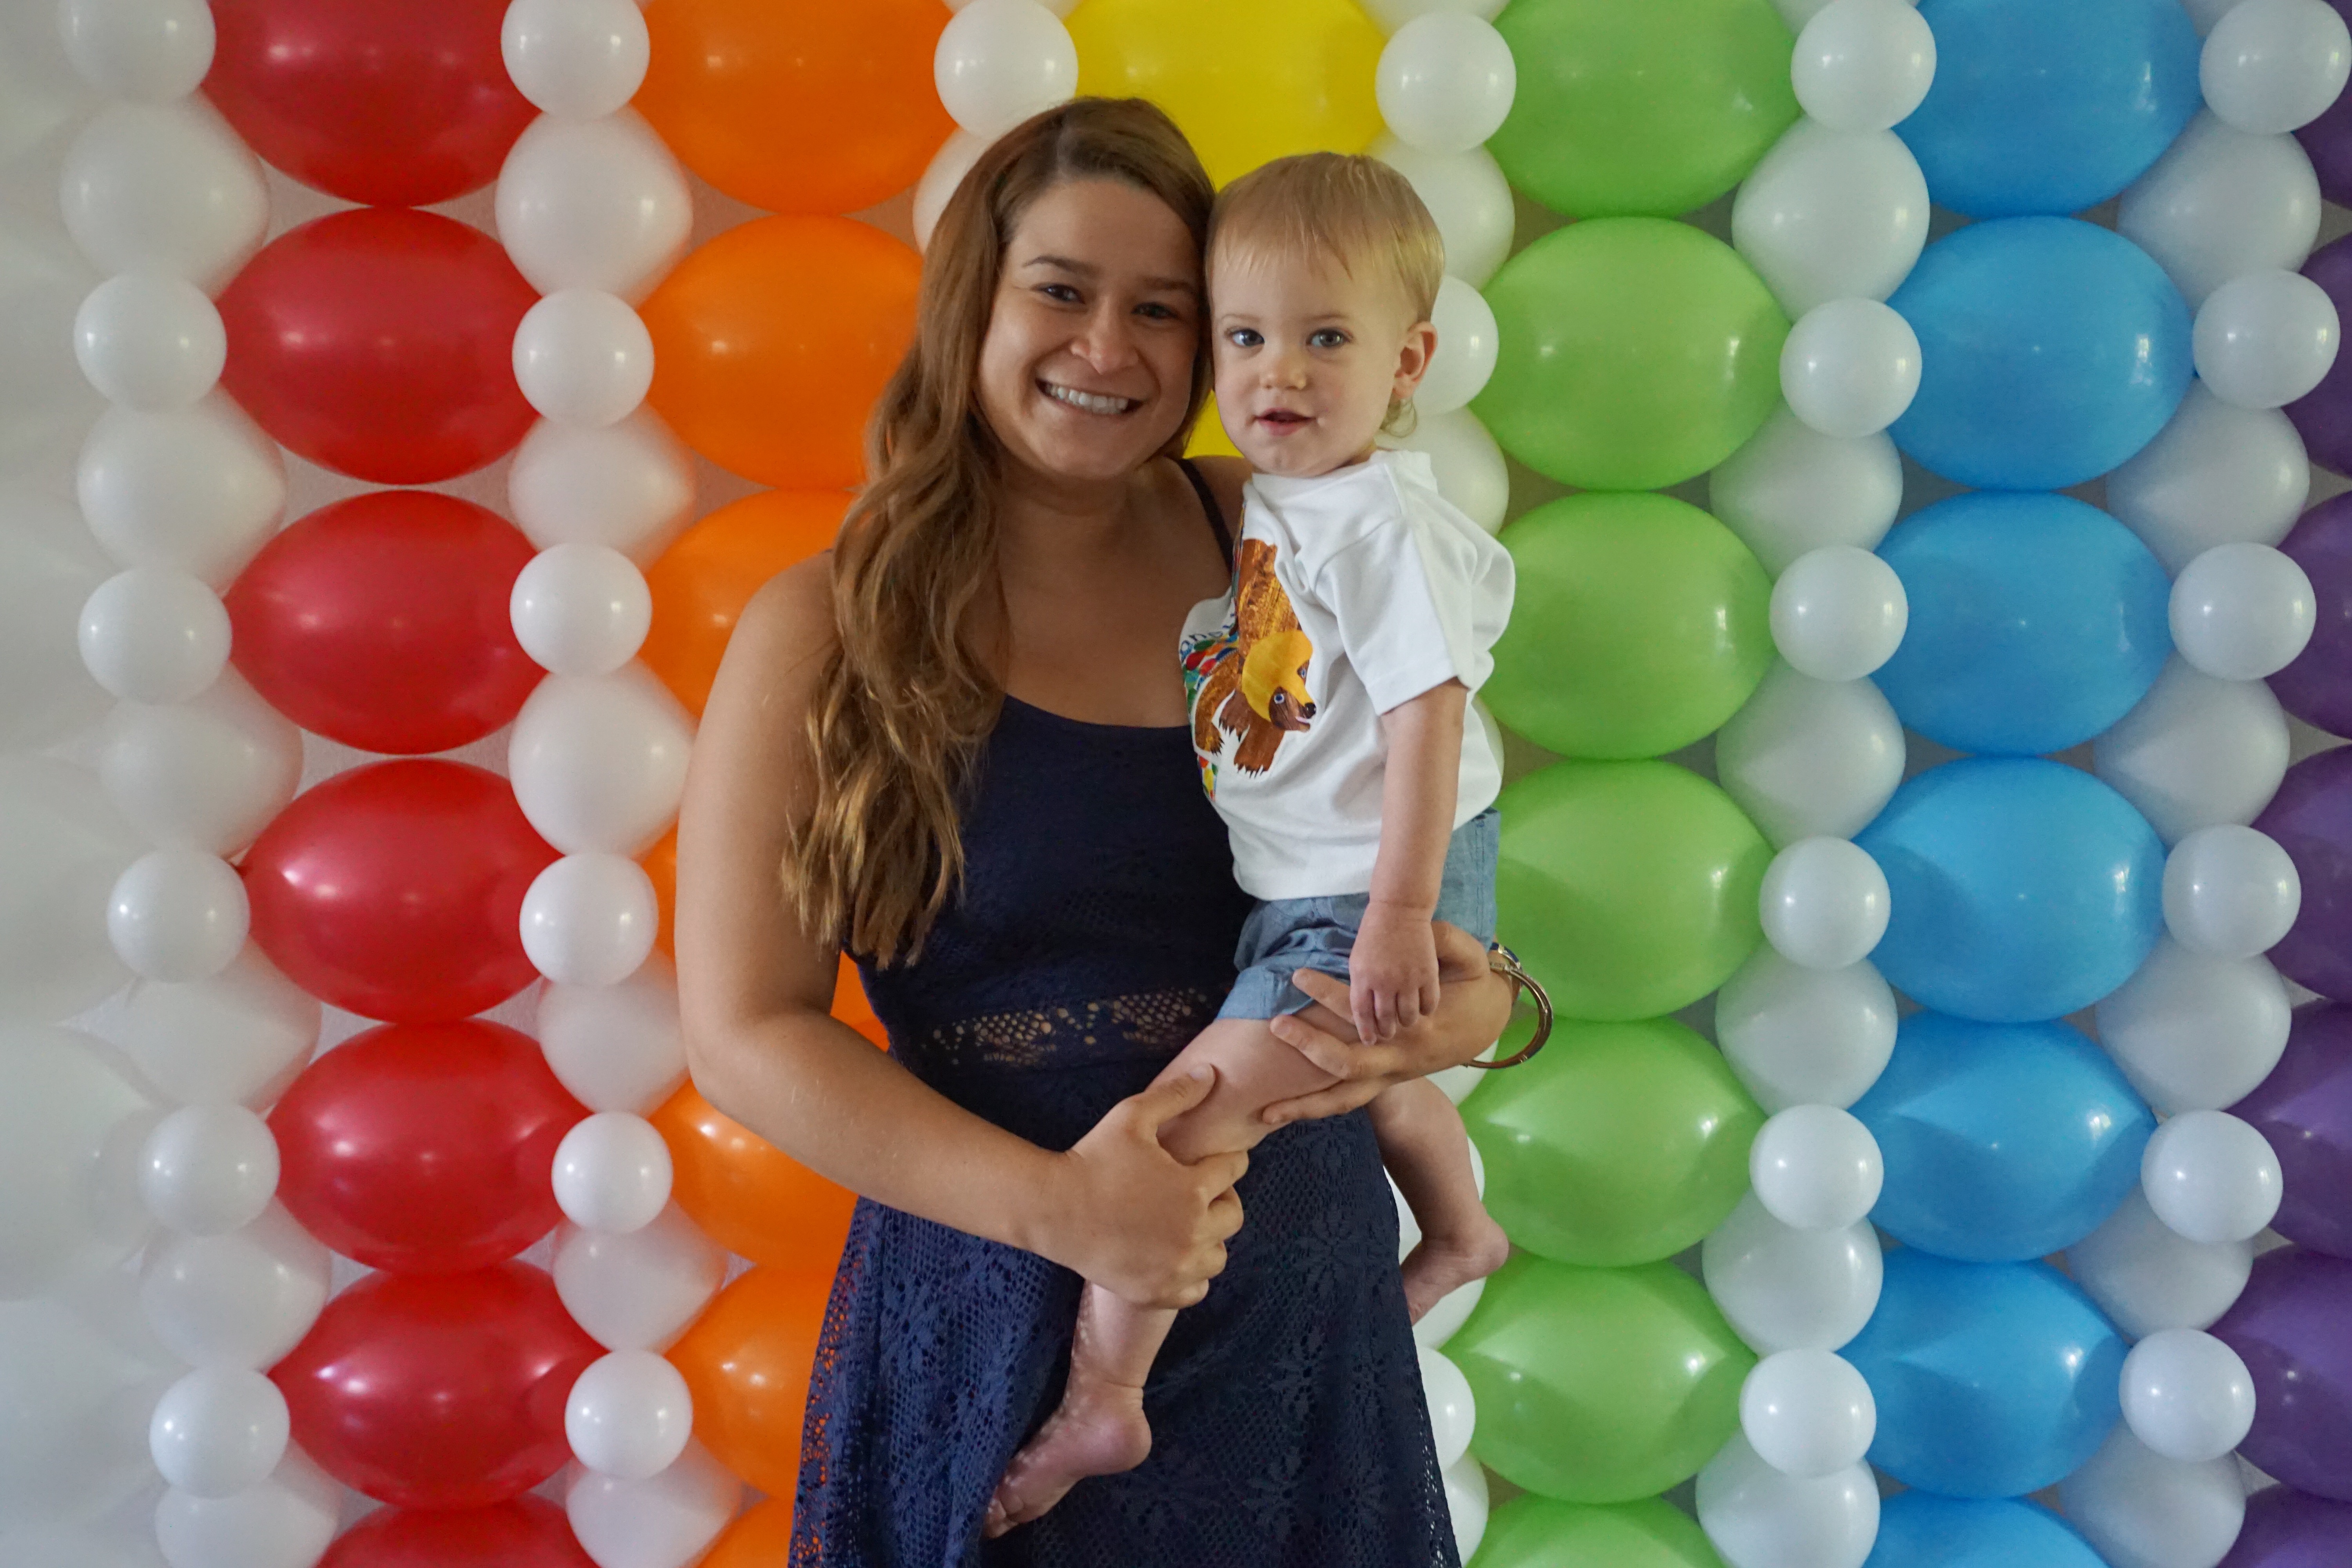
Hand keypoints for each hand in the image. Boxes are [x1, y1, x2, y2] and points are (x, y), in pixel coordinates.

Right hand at [1042, 1068, 1248, 1308]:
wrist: (1052, 1209)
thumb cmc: (1092, 1158)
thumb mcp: (1131, 1116)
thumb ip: (1175, 1095)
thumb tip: (1210, 1073)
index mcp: (1192, 1189)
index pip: (1233, 1170)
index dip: (1224, 1160)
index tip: (1209, 1160)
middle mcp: (1191, 1233)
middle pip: (1233, 1216)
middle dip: (1220, 1200)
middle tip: (1196, 1191)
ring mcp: (1175, 1268)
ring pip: (1218, 1256)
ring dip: (1209, 1239)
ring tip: (1185, 1224)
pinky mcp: (1156, 1292)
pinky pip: (1196, 1289)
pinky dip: (1191, 1275)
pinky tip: (1171, 1256)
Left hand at [1261, 923, 1508, 1126]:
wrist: (1490, 1021)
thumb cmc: (1475, 987)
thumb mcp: (1470, 958)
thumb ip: (1448, 942)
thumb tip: (1426, 932)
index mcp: (1417, 1028)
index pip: (1362, 1012)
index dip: (1329, 994)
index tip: (1298, 975)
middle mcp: (1401, 1058)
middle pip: (1348, 1066)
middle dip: (1310, 1046)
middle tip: (1276, 1024)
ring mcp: (1394, 1076)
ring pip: (1346, 1100)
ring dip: (1306, 1106)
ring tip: (1265, 1112)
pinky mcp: (1388, 1080)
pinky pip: (1348, 1099)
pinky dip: (1319, 1107)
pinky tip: (1287, 1110)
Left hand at [1348, 900, 1441, 1043]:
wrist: (1399, 908)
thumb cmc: (1374, 931)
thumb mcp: (1357, 959)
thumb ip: (1361, 985)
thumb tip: (1363, 1011)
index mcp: (1362, 977)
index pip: (1361, 1014)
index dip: (1366, 1031)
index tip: (1370, 1040)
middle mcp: (1384, 982)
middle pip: (1385, 1020)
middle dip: (1387, 1031)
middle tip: (1389, 1034)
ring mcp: (1407, 979)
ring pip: (1408, 1016)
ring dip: (1407, 1022)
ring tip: (1406, 1022)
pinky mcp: (1427, 974)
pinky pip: (1428, 1003)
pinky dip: (1425, 1010)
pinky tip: (1423, 1008)